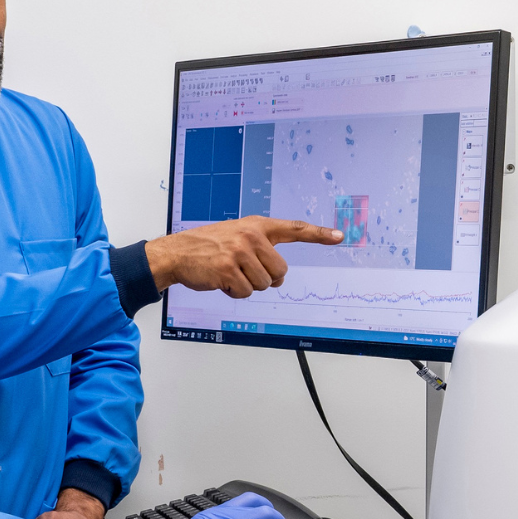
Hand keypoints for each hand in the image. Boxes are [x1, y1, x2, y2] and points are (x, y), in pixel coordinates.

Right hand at [147, 217, 342, 297]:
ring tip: (230, 272)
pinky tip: (222, 280)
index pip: (294, 228)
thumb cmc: (210, 246)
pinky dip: (234, 292)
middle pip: (280, 271)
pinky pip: (245, 292)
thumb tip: (279, 275)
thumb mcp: (238, 235)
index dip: (319, 234)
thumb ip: (262, 247)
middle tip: (246, 271)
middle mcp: (250, 236)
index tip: (339, 236)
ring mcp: (239, 252)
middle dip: (266, 278)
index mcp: (257, 226)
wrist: (177, 252)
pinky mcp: (227, 269)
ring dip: (248, 285)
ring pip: (264, 285)